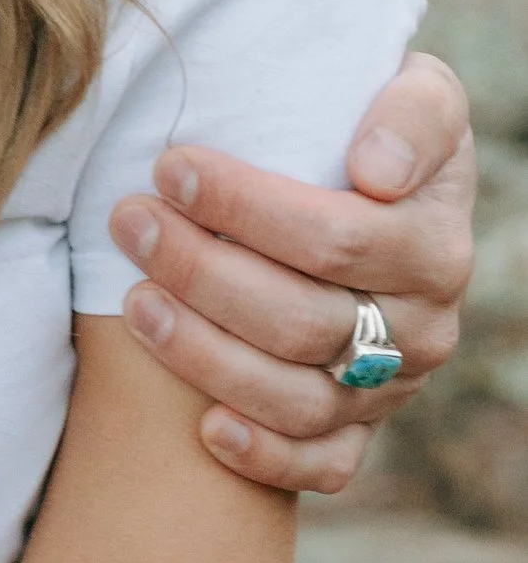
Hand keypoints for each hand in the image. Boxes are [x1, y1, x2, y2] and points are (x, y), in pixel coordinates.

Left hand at [109, 49, 474, 494]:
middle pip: (302, 322)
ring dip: (205, 355)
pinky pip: (323, 468)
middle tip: (129, 222)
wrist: (386, 192)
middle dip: (202, 271)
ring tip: (133, 302)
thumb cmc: (378, 132)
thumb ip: (413, 113)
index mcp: (434, 246)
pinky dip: (264, 456)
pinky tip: (205, 428)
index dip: (245, 206)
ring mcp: (392, 388)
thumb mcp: (418, 94)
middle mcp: (423, 328)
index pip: (335, 239)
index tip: (169, 166)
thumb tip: (375, 170)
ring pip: (299, 399)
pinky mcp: (361, 432)